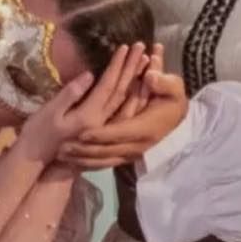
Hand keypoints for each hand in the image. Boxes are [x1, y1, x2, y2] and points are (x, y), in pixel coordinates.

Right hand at [19, 42, 149, 161]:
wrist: (38, 159)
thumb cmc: (39, 132)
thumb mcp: (50, 112)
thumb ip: (70, 94)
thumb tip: (89, 75)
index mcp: (89, 116)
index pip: (108, 86)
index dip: (117, 66)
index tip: (125, 47)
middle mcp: (102, 122)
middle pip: (122, 92)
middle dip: (132, 68)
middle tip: (141, 48)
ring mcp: (105, 129)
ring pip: (128, 103)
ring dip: (138, 82)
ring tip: (147, 62)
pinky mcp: (105, 132)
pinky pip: (126, 114)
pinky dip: (136, 99)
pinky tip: (141, 87)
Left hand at [58, 65, 186, 169]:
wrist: (178, 116)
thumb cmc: (174, 97)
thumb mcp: (173, 86)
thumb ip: (163, 82)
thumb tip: (150, 77)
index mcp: (145, 128)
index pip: (119, 133)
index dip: (101, 134)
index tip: (81, 133)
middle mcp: (138, 144)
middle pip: (108, 151)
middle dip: (84, 151)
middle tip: (61, 149)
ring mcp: (133, 152)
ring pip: (105, 160)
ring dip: (83, 160)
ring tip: (61, 157)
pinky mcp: (129, 154)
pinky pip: (108, 162)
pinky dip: (91, 164)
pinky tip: (74, 164)